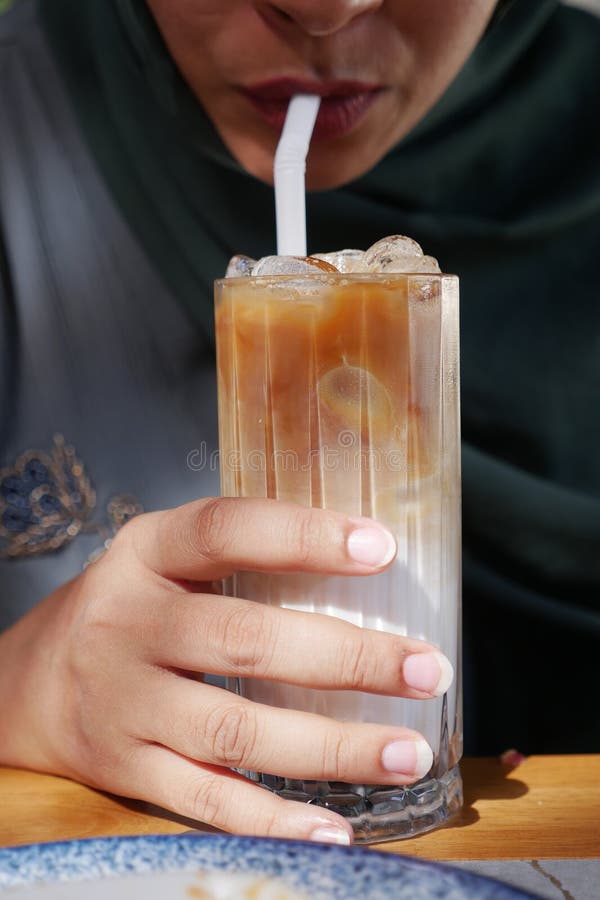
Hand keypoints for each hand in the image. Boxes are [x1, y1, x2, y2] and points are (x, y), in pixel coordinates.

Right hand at [0, 497, 451, 844]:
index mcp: (146, 552)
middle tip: (426, 668)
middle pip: (245, 639)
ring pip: (235, 727)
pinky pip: (205, 799)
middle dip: (347, 657)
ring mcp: (124, 701)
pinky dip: (272, 817)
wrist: (30, 681)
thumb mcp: (165, 560)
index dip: (304, 536)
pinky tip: (334, 827)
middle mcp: (128, 622)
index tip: (381, 548)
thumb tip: (367, 559)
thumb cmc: (131, 608)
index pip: (226, 529)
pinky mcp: (125, 767)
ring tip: (408, 751)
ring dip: (331, 745)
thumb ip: (241, 557)